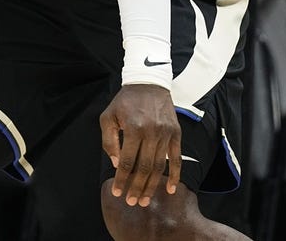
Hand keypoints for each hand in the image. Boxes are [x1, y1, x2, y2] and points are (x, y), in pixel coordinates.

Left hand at [100, 83, 180, 207]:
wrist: (148, 83)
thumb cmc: (124, 102)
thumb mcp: (108, 117)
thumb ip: (109, 141)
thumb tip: (117, 164)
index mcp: (133, 128)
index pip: (127, 161)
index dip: (122, 179)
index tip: (118, 192)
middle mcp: (151, 132)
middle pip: (144, 168)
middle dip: (137, 188)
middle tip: (132, 202)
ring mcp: (166, 134)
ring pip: (160, 166)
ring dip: (152, 185)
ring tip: (145, 199)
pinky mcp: (176, 134)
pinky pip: (177, 159)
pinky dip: (175, 175)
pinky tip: (171, 189)